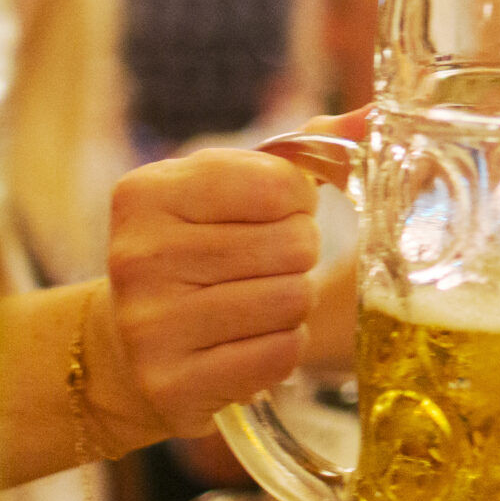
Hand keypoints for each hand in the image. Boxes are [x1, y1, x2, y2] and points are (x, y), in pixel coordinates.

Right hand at [97, 134, 339, 445]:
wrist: (125, 345)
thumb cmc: (197, 249)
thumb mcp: (229, 188)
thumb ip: (303, 149)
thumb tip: (374, 117)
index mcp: (147, 192)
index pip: (280, 183)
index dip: (298, 200)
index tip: (273, 213)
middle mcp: (138, 256)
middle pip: (294, 245)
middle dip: (298, 254)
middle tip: (265, 264)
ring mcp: (150, 324)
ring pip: (292, 301)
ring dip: (292, 303)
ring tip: (254, 303)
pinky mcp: (172, 384)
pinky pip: (280, 354)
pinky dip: (280, 348)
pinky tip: (244, 342)